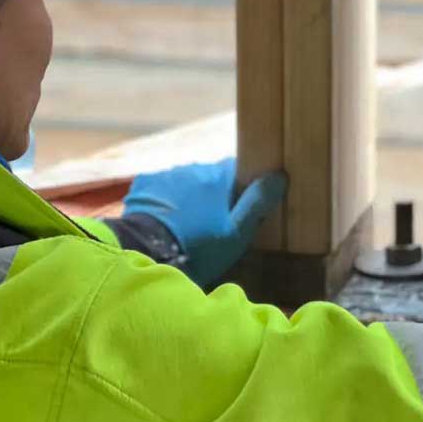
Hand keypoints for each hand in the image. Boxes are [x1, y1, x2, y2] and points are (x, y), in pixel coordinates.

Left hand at [123, 158, 286, 287]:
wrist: (145, 254)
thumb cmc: (198, 248)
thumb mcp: (236, 234)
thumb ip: (258, 204)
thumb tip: (279, 175)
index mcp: (219, 176)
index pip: (239, 168)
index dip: (244, 186)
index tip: (242, 207)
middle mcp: (193, 167)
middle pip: (211, 176)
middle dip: (214, 193)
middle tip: (214, 223)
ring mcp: (166, 174)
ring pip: (187, 181)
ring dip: (190, 197)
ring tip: (187, 226)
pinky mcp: (143, 185)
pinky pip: (162, 188)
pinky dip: (167, 201)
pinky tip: (166, 222)